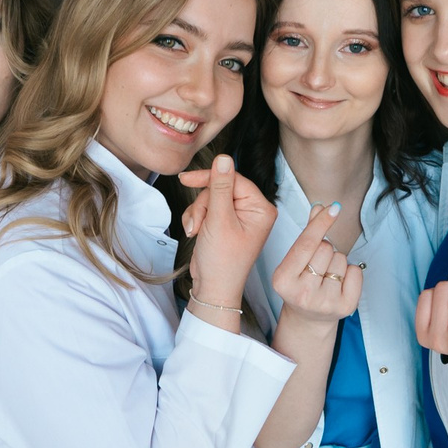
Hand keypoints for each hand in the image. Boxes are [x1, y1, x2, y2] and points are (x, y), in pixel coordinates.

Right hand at [177, 154, 276, 308]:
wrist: (213, 288)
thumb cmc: (222, 262)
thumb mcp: (219, 220)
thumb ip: (220, 187)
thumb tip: (223, 159)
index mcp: (261, 208)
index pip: (234, 178)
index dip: (210, 178)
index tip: (186, 178)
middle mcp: (253, 210)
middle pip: (219, 187)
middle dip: (203, 204)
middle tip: (199, 223)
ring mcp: (238, 216)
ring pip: (209, 197)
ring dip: (198, 213)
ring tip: (196, 231)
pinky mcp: (224, 222)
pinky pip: (205, 208)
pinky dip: (196, 218)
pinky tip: (195, 232)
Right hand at [270, 202, 361, 328]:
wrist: (307, 319)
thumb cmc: (300, 284)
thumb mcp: (294, 261)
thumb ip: (306, 234)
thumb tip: (319, 207)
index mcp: (283, 280)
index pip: (306, 244)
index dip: (321, 223)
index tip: (333, 208)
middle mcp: (302, 294)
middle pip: (326, 249)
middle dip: (325, 249)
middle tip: (318, 265)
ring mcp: (324, 303)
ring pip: (341, 259)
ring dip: (337, 262)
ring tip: (326, 277)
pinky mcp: (345, 308)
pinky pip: (356, 272)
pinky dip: (351, 273)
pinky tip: (339, 284)